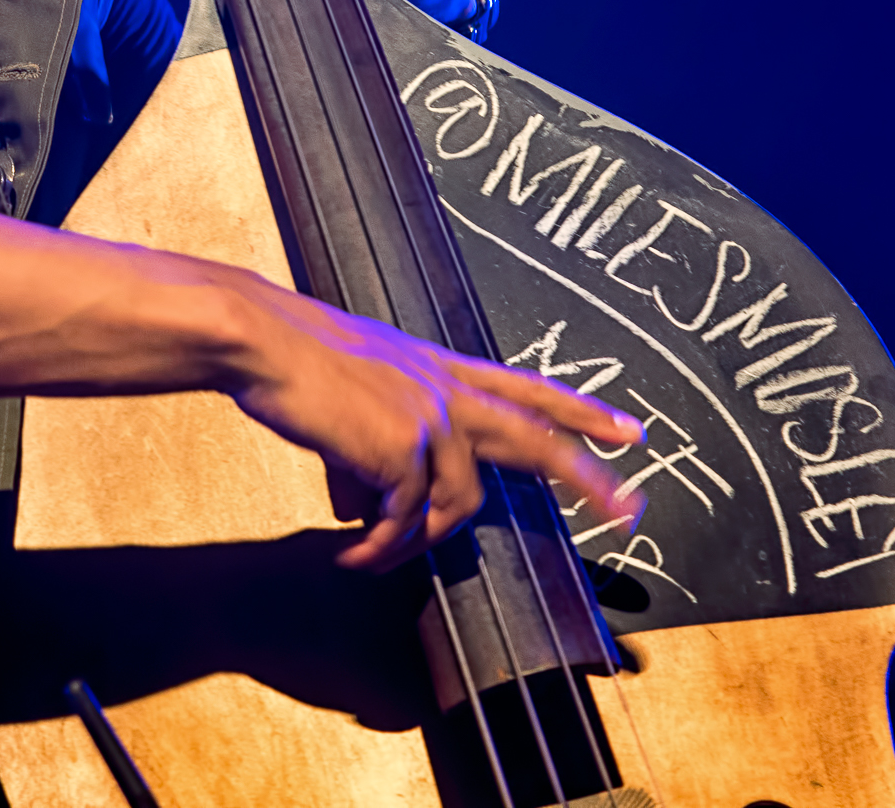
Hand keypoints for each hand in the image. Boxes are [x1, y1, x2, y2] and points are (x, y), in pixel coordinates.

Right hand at [223, 274, 644, 570]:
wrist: (265, 338)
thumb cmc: (297, 359)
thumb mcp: (359, 390)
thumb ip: (384, 438)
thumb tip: (375, 505)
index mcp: (439, 368)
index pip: (526, 389)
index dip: (578, 410)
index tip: (627, 429)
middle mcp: (445, 390)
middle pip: (536, 438)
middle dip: (589, 476)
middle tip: (630, 510)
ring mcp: (428, 417)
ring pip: (458, 504)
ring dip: (417, 542)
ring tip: (373, 555)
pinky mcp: (401, 448)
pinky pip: (403, 522)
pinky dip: (379, 550)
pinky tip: (353, 556)